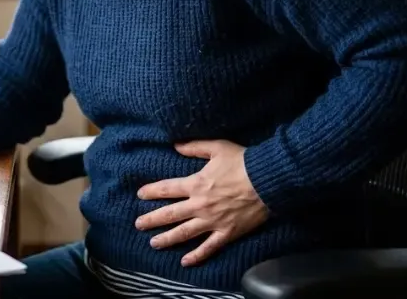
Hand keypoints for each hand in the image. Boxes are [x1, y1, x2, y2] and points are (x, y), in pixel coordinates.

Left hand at [135, 140, 267, 266]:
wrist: (269, 180)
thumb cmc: (243, 162)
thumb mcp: (217, 147)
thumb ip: (194, 147)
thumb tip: (175, 144)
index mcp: (196, 184)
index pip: (167, 189)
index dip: (151, 191)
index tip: (140, 194)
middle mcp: (200, 205)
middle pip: (170, 214)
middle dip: (152, 219)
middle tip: (138, 224)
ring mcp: (213, 221)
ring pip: (185, 233)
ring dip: (167, 239)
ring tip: (154, 243)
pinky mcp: (227, 232)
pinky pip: (209, 247)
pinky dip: (197, 255)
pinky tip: (185, 261)